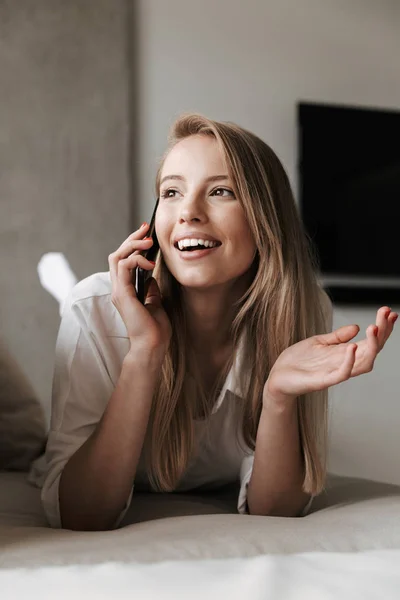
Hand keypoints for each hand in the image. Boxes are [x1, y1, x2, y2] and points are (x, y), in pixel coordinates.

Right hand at [108, 223, 170, 359]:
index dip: (133, 245)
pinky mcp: (123, 294)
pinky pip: (123, 267)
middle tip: (145, 228)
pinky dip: (135, 259)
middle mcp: (119, 289)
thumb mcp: (156, 303)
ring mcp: (119, 291)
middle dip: (131, 239)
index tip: (147, 234)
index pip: (123, 261)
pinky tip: (149, 262)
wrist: (152, 346)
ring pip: (116, 257)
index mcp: (125, 291)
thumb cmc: (155, 330)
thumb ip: (151, 290)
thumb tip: (151, 277)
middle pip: (117, 255)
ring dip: (132, 246)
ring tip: (148, 242)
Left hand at [265, 306, 397, 402]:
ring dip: (372, 346)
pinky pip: (341, 374)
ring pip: (363, 363)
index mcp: (344, 354)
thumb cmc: (297, 362)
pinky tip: (352, 347)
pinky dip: (349, 362)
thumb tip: (356, 327)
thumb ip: (337, 336)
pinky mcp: (323, 380)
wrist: (277, 377)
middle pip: (372, 350)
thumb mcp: (318, 342)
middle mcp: (343, 363)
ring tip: (374, 328)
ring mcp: (334, 372)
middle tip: (386, 314)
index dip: (382, 328)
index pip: (370, 342)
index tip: (388, 312)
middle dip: (382, 332)